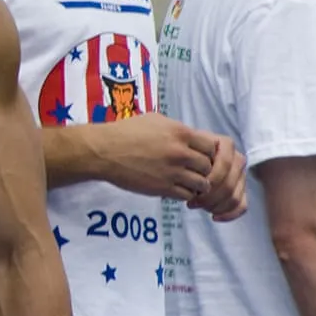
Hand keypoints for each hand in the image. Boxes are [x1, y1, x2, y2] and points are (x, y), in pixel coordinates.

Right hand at [96, 114, 220, 201]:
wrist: (104, 151)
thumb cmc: (125, 132)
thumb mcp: (155, 120)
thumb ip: (176, 129)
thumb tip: (191, 136)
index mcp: (180, 133)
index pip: (212, 146)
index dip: (208, 152)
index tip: (200, 155)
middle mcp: (180, 152)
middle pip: (209, 166)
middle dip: (204, 170)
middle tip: (195, 171)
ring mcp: (173, 172)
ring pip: (202, 183)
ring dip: (197, 184)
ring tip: (188, 182)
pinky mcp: (163, 188)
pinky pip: (187, 195)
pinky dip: (186, 194)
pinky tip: (178, 189)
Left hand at [187, 133, 247, 220]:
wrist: (184, 161)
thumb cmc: (181, 155)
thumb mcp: (183, 151)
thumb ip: (190, 159)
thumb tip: (197, 180)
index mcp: (225, 145)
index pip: (224, 165)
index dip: (209, 180)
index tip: (191, 190)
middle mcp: (236, 158)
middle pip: (228, 184)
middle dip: (209, 197)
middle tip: (191, 202)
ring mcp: (241, 175)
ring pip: (233, 196)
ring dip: (214, 206)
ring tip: (197, 206)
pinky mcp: (241, 190)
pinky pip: (241, 205)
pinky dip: (229, 214)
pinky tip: (214, 217)